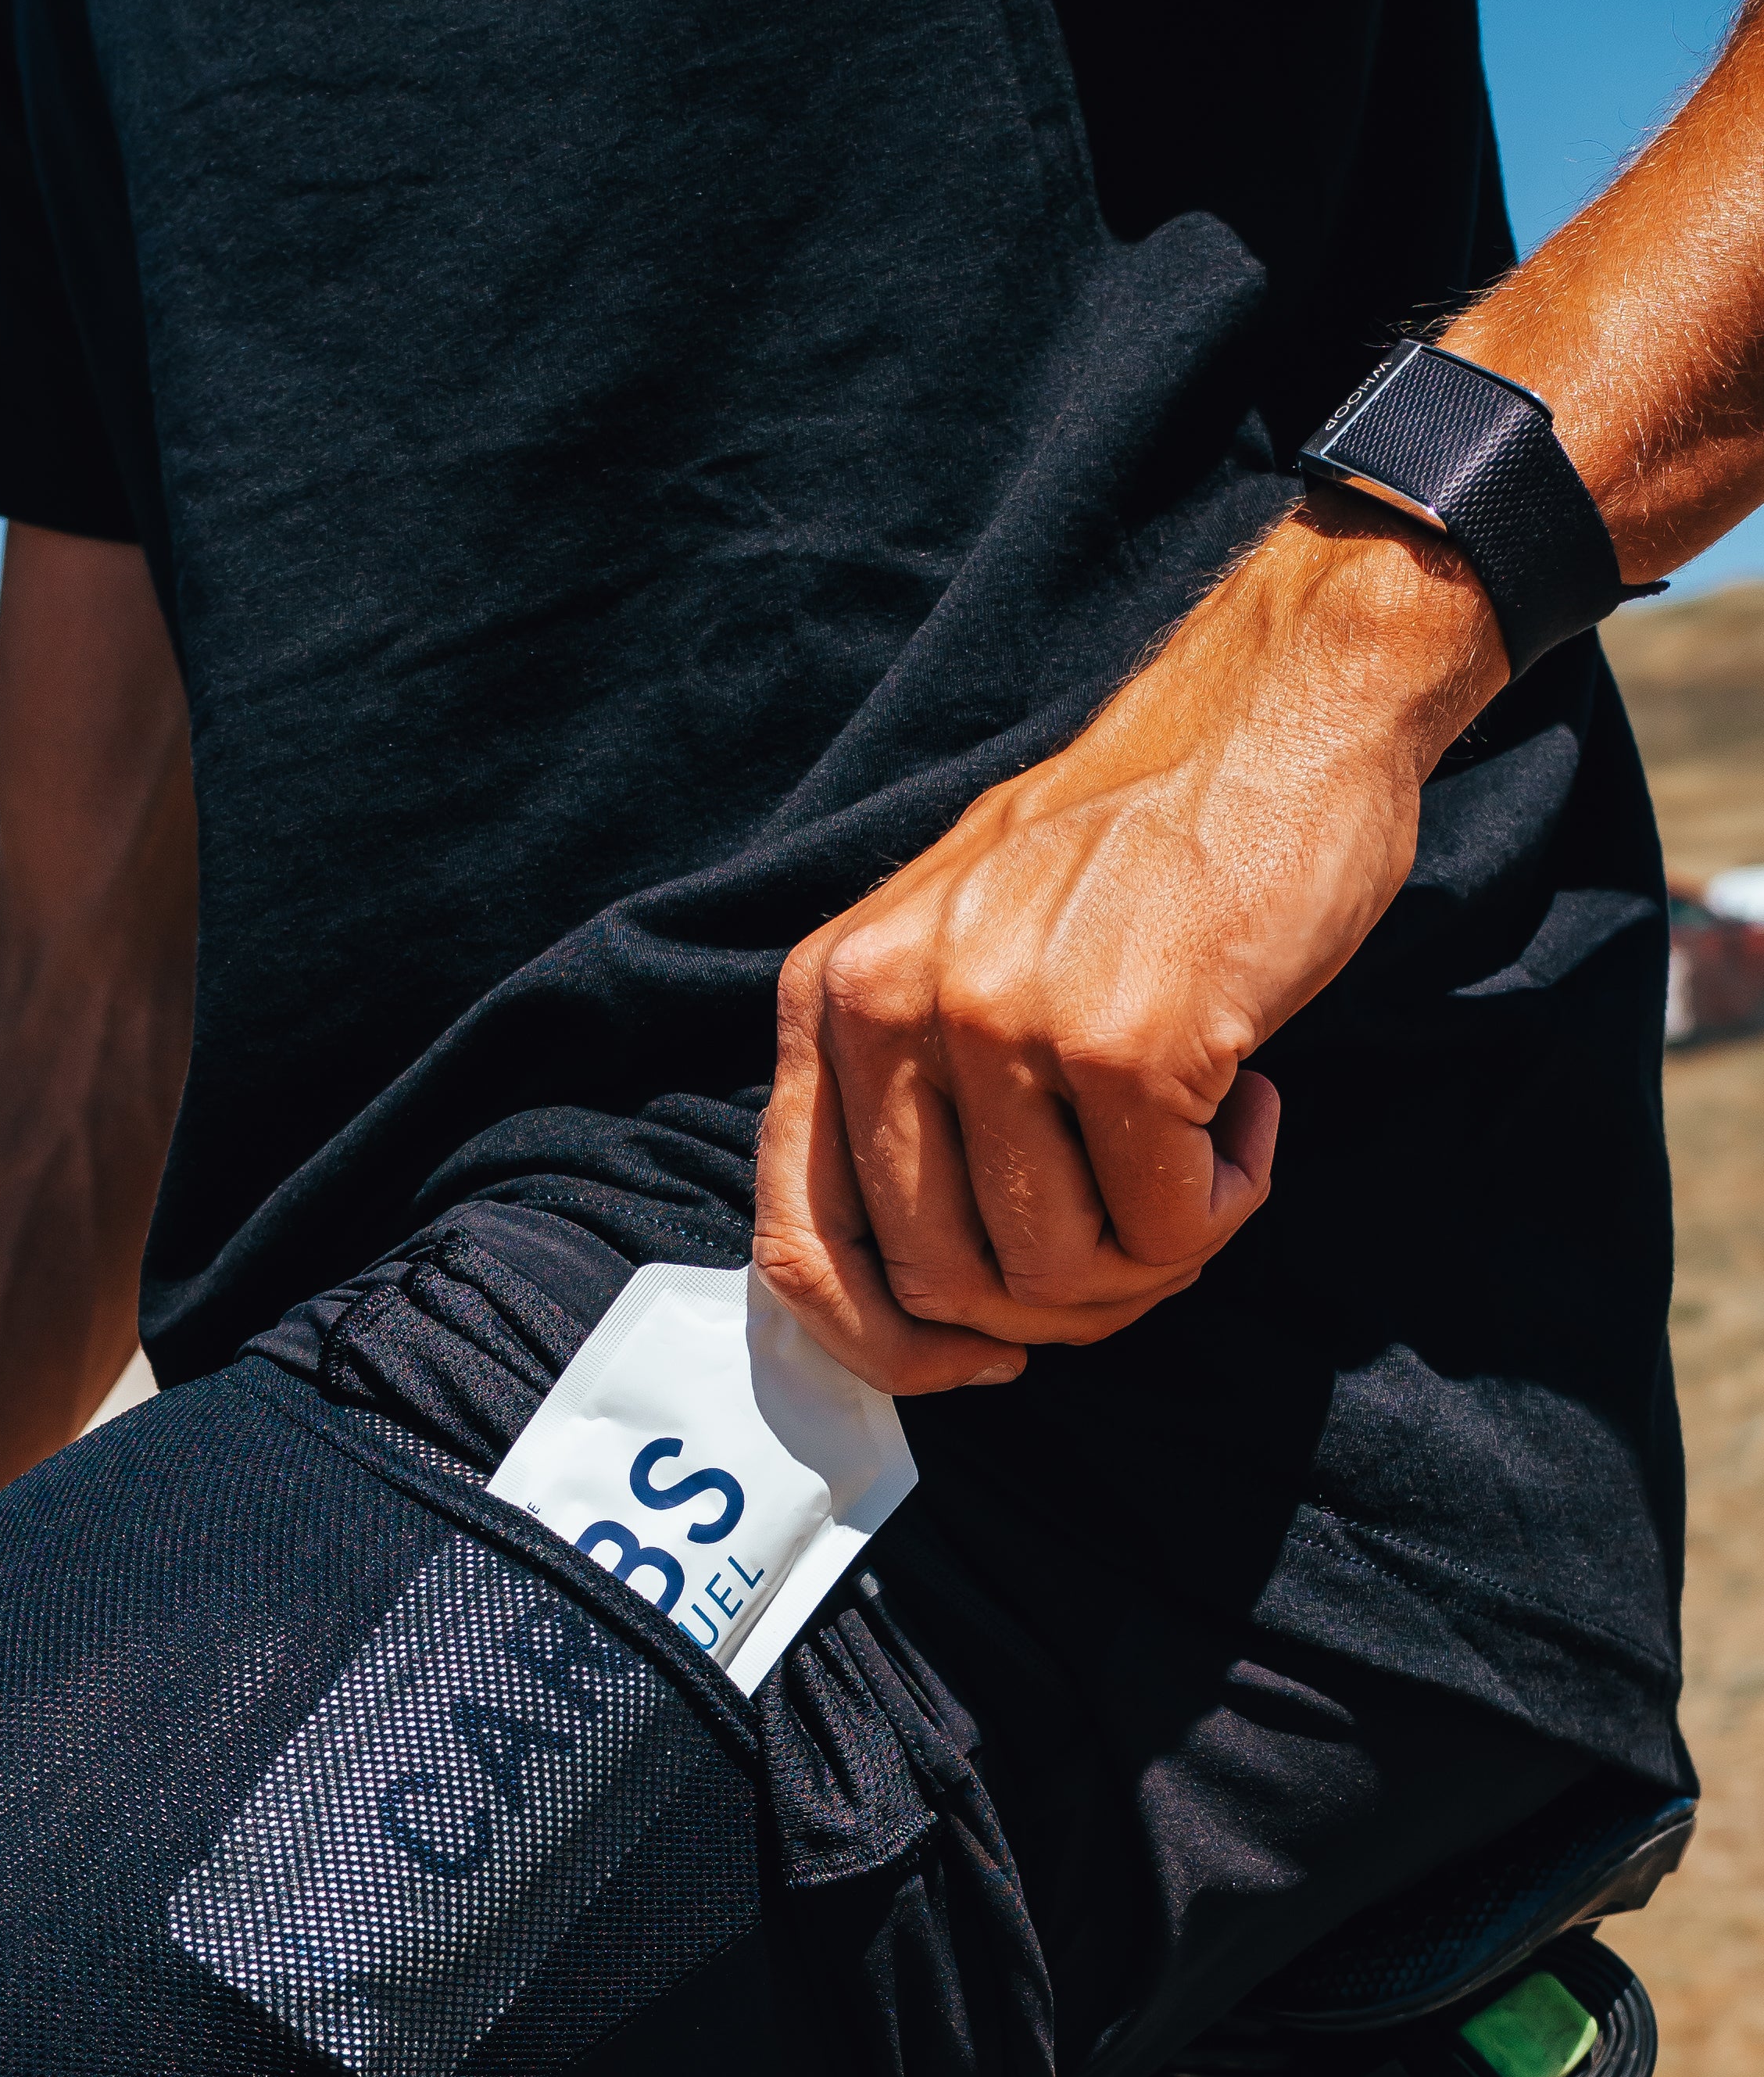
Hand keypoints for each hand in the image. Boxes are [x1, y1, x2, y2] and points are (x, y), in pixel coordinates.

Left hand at [755, 503, 1505, 1394]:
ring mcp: (1001, 1023)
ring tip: (1202, 1156)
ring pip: (1059, 1277)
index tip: (981, 1357)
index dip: (888, 1349)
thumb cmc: (1126, 861)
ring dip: (1155, 1259)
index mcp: (830, 996)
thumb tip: (915, 1308)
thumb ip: (904, 1100)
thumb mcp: (954, 951)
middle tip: (1144, 1237)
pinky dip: (1228, 1202)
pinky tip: (1251, 1111)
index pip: (800, 1250)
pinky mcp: (1126, 1045)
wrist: (1276, 718)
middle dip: (1058, 1309)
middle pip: (947, 1288)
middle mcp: (891, 1006)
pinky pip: (1167, 1229)